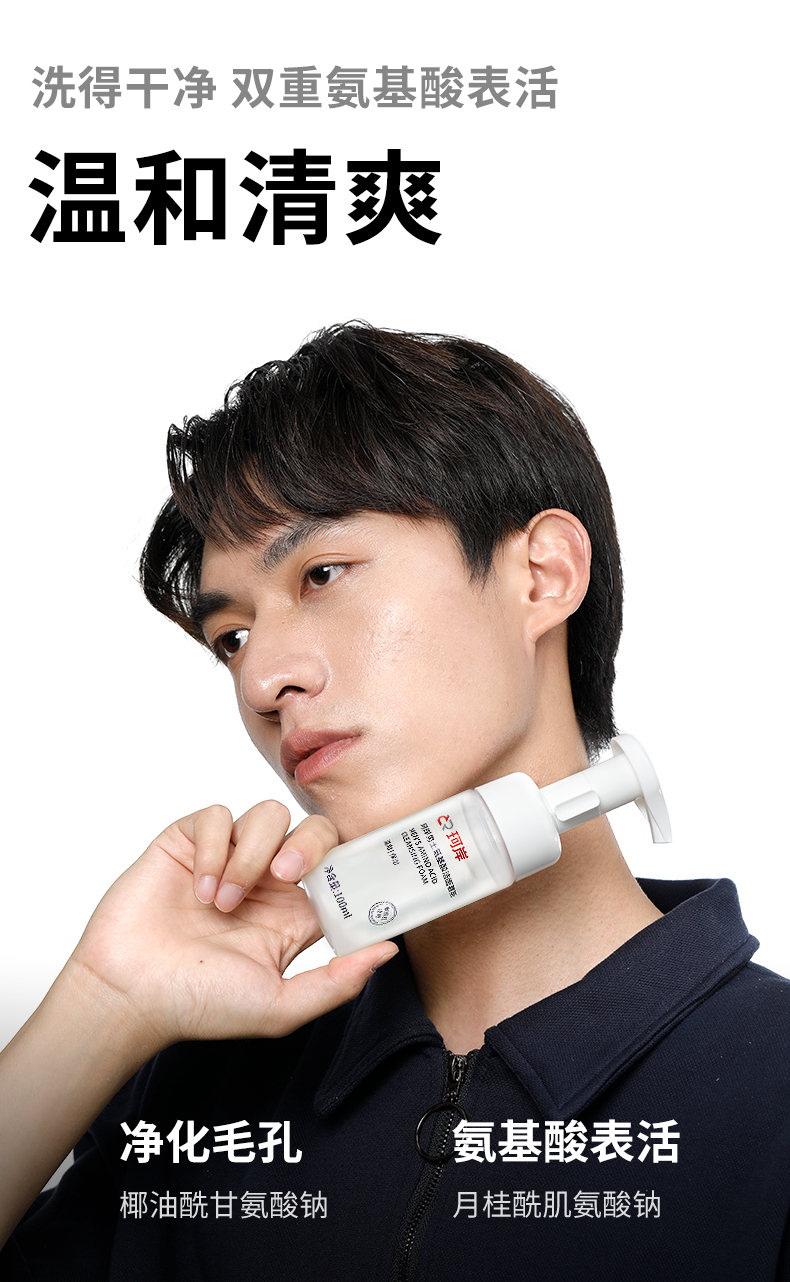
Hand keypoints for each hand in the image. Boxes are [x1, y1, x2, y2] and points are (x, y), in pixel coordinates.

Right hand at [67, 801, 397, 1058]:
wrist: (128, 993)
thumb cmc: (198, 1006)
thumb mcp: (278, 1007)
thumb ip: (337, 982)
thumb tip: (388, 950)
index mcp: (296, 915)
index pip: (340, 871)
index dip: (352, 865)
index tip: (355, 872)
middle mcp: (268, 881)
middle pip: (314, 830)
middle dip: (309, 844)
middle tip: (284, 874)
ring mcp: (230, 857)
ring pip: (269, 815)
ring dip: (250, 855)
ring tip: (223, 902)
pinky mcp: (192, 841)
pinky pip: (220, 815)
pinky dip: (214, 848)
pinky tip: (198, 888)